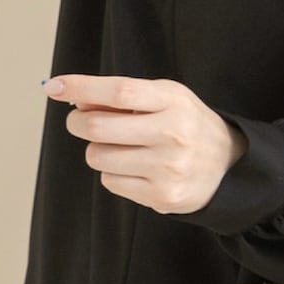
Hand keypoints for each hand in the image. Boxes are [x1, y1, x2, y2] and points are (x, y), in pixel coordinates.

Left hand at [44, 74, 248, 214]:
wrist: (228, 166)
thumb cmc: (186, 125)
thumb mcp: (165, 97)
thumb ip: (123, 96)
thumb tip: (76, 100)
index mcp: (173, 102)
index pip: (119, 92)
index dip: (81, 88)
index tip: (54, 87)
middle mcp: (172, 134)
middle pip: (98, 128)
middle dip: (78, 122)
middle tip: (81, 121)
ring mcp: (167, 168)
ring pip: (98, 157)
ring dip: (99, 150)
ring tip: (122, 147)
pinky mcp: (161, 196)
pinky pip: (110, 182)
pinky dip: (114, 173)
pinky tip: (136, 168)